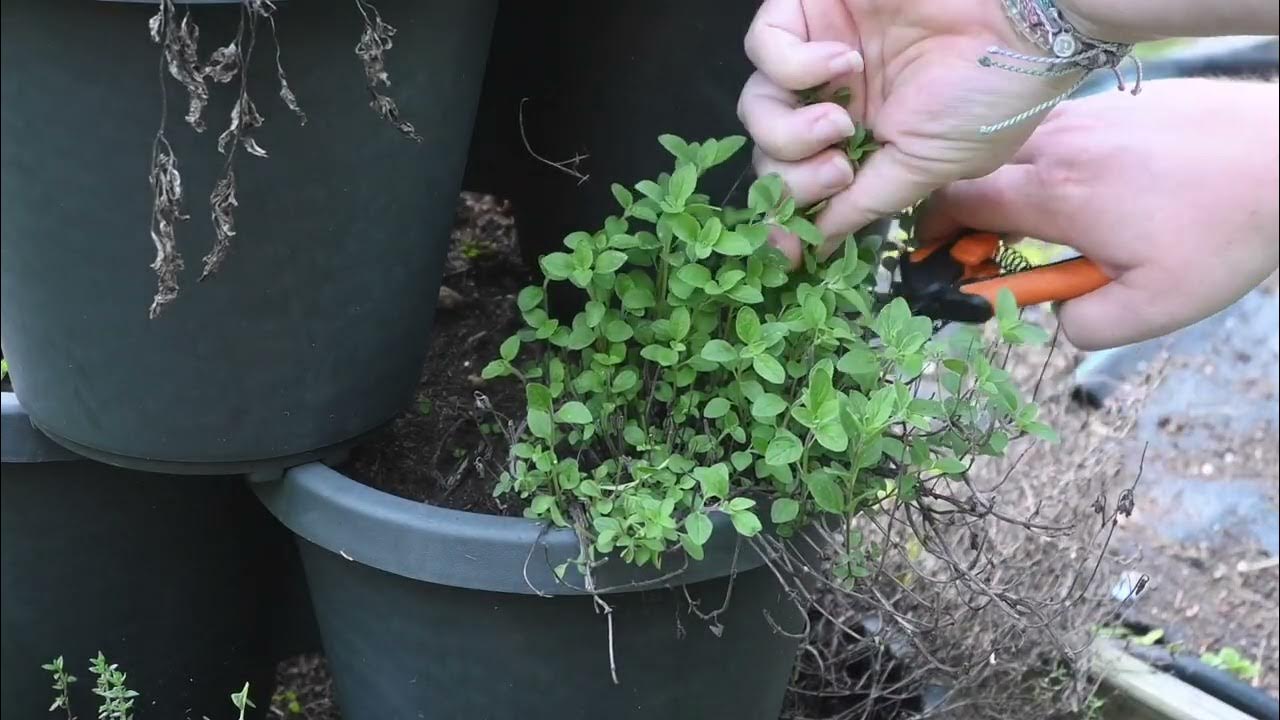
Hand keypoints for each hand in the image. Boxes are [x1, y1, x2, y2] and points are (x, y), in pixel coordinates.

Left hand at [738, 0, 1085, 263]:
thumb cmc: (990, 95)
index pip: (795, 184)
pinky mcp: (811, 9)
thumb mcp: (922, 170)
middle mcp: (833, 100)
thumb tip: (804, 253)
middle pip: (767, 152)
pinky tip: (845, 63)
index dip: (785, 212)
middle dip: (791, 178)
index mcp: (861, 142)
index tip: (789, 246)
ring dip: (790, 130)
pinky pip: (763, 45)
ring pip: (755, 107)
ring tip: (840, 122)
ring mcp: (818, 54)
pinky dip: (792, 65)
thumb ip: (859, 206)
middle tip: (839, 170)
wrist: (1022, 22)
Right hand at [916, 78, 1279, 350]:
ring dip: (1011, 187)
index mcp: (1055, 195)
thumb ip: (1084, 325)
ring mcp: (1084, 116)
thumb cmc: (1225, 232)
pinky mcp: (1112, 103)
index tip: (939, 257)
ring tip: (1048, 221)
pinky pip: (1055, 132)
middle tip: (988, 248)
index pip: (954, 204)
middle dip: (965, 213)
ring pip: (1014, 151)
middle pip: (974, 173)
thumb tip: (1054, 316)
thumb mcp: (1156, 307)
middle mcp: (1058, 146)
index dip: (932, 233)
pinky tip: (1092, 189)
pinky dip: (1052, 163)